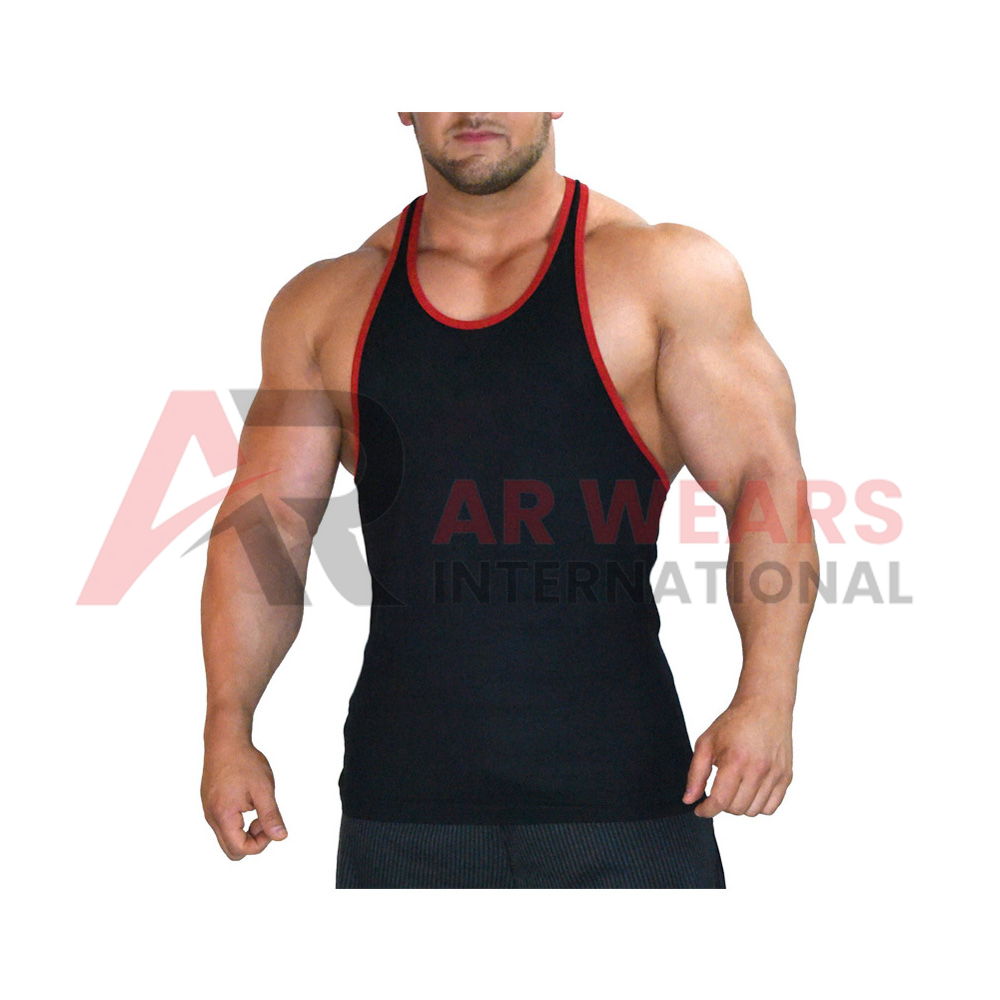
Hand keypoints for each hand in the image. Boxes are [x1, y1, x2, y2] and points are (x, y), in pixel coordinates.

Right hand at [201, 735, 287, 859]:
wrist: (225, 740)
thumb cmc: (244, 762)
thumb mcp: (263, 789)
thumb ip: (271, 816)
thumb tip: (281, 837)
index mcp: (223, 816)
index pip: (241, 849)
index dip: (261, 843)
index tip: (270, 822)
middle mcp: (211, 818)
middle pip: (232, 849)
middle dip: (252, 840)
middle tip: (263, 817)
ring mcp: (209, 811)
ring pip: (227, 837)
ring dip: (245, 829)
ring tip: (256, 804)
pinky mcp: (210, 803)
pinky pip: (224, 824)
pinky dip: (238, 820)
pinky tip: (247, 799)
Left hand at [682, 693, 792, 817]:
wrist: (764, 706)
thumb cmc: (735, 722)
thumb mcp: (706, 742)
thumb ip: (695, 774)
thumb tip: (690, 800)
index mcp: (735, 761)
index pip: (719, 801)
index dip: (706, 810)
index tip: (700, 809)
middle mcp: (758, 770)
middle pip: (736, 809)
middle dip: (722, 805)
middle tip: (718, 791)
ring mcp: (775, 775)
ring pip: (753, 811)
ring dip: (740, 806)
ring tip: (734, 788)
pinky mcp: (786, 777)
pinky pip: (771, 807)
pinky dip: (758, 805)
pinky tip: (750, 791)